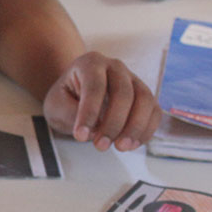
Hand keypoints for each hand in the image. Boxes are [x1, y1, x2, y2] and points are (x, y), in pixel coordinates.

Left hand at [42, 52, 160, 151]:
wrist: (76, 95)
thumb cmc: (65, 98)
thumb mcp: (56, 104)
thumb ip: (70, 113)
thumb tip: (95, 130)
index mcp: (90, 63)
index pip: (94, 87)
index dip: (89, 113)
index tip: (80, 136)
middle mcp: (115, 67)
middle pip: (123, 93)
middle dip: (113, 123)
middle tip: (100, 146)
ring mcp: (133, 79)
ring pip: (145, 100)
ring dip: (135, 127)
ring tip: (120, 147)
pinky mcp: (144, 96)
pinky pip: (154, 111)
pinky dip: (147, 129)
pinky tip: (132, 145)